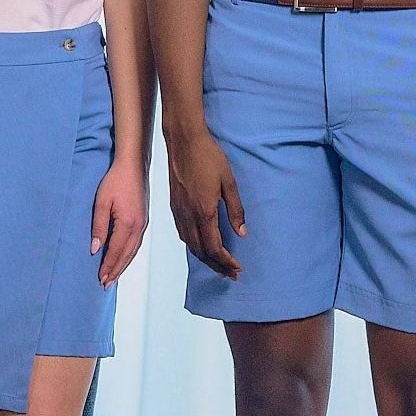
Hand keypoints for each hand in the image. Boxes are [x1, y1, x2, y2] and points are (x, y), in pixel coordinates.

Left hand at [90, 159, 148, 285]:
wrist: (133, 166)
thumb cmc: (115, 181)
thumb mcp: (101, 203)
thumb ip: (98, 227)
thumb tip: (94, 248)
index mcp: (128, 224)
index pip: (115, 251)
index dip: (108, 266)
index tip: (100, 279)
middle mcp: (138, 227)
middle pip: (126, 255)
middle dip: (116, 270)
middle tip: (106, 284)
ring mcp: (143, 224)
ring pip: (133, 251)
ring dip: (123, 265)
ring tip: (114, 276)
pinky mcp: (143, 220)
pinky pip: (136, 244)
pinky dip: (129, 255)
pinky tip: (124, 258)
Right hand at [166, 127, 245, 278]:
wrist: (183, 141)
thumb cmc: (209, 158)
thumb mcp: (228, 182)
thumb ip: (235, 210)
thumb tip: (241, 233)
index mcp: (204, 212)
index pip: (214, 248)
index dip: (226, 262)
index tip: (237, 268)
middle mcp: (189, 216)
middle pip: (201, 251)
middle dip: (217, 266)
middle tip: (231, 274)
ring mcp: (179, 212)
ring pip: (190, 245)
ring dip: (205, 258)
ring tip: (218, 265)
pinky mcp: (173, 206)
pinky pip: (183, 234)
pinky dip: (193, 246)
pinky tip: (200, 246)